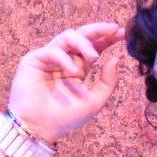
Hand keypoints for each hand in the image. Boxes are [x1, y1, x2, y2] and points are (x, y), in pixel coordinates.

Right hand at [5, 22, 126, 142]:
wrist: (40, 127)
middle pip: (81, 36)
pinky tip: (72, 70)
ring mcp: (49, 58)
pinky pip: (52, 51)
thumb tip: (115, 58)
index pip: (94, 47)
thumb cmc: (65, 117)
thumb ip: (107, 81)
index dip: (106, 38)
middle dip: (98, 30)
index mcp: (78, 67)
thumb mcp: (95, 100)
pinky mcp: (35, 59)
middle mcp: (65, 59)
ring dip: (83, 43)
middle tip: (113, 28)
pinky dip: (64, 58)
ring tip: (94, 56)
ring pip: (67, 37)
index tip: (121, 33)